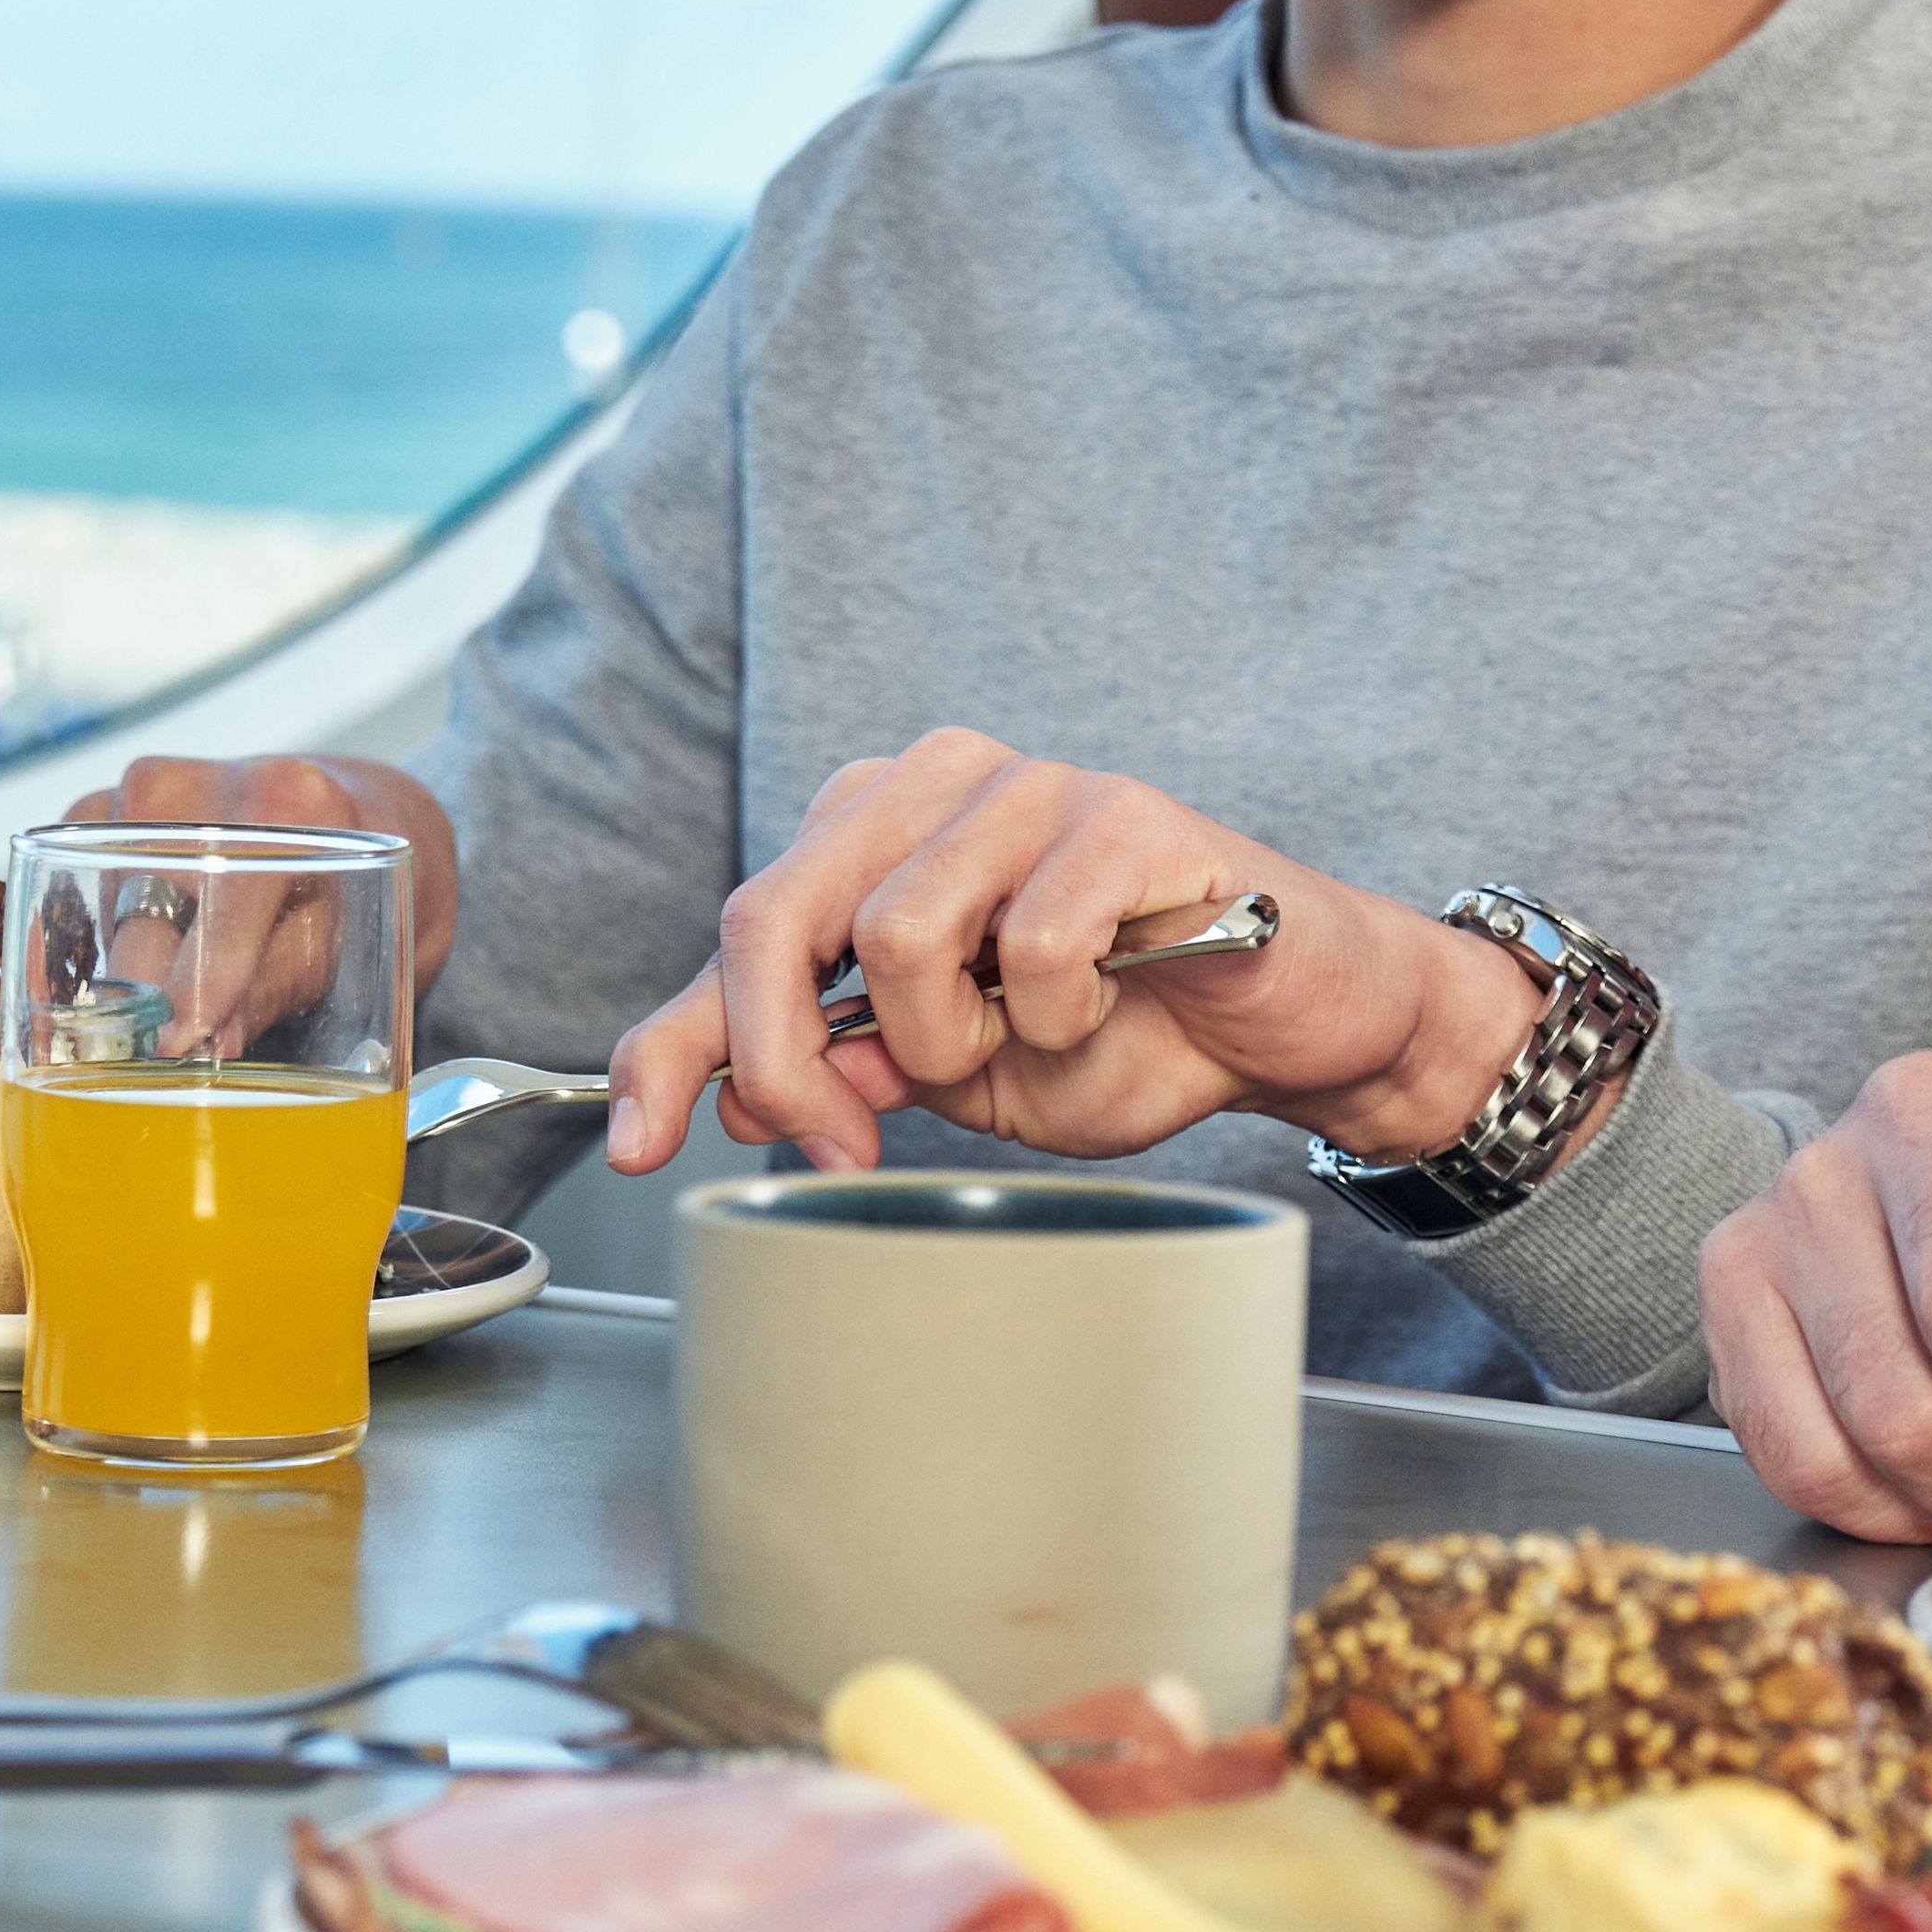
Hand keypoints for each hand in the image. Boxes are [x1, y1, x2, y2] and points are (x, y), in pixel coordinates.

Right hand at [56, 752, 456, 1043]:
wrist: (347, 813)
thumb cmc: (352, 886)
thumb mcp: (348, 939)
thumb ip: (277, 983)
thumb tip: (204, 1043)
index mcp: (284, 801)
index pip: (227, 904)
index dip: (202, 984)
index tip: (177, 1046)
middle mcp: (196, 784)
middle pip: (147, 915)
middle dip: (146, 1002)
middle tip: (155, 1065)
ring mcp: (134, 793)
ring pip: (101, 915)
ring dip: (120, 979)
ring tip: (154, 1018)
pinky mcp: (90, 815)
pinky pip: (65, 898)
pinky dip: (80, 953)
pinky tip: (105, 991)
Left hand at [607, 734, 1507, 1177]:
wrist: (1290, 1024)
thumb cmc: (1129, 1031)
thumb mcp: (959, 1075)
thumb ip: (848, 1067)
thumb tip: (733, 1097)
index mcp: (874, 833)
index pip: (736, 934)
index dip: (674, 1047)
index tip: (641, 1147)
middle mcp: (933, 783)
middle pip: (774, 916)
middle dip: (789, 1061)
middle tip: (851, 1141)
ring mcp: (1029, 785)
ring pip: (900, 936)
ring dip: (954, 1043)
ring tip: (1028, 1044)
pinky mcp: (1126, 814)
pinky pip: (1035, 944)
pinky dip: (1059, 1016)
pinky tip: (1106, 1007)